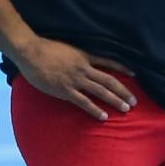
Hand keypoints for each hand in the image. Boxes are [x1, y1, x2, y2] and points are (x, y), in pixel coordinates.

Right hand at [16, 37, 136, 119]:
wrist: (30, 51)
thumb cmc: (43, 48)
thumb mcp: (65, 48)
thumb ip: (75, 56)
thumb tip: (80, 60)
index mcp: (84, 56)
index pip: (108, 62)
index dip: (122, 68)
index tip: (134, 74)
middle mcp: (83, 68)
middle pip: (109, 80)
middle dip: (123, 91)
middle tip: (134, 101)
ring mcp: (75, 80)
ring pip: (100, 91)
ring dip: (114, 100)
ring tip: (126, 109)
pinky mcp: (65, 90)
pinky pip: (84, 102)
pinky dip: (95, 110)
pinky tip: (104, 117)